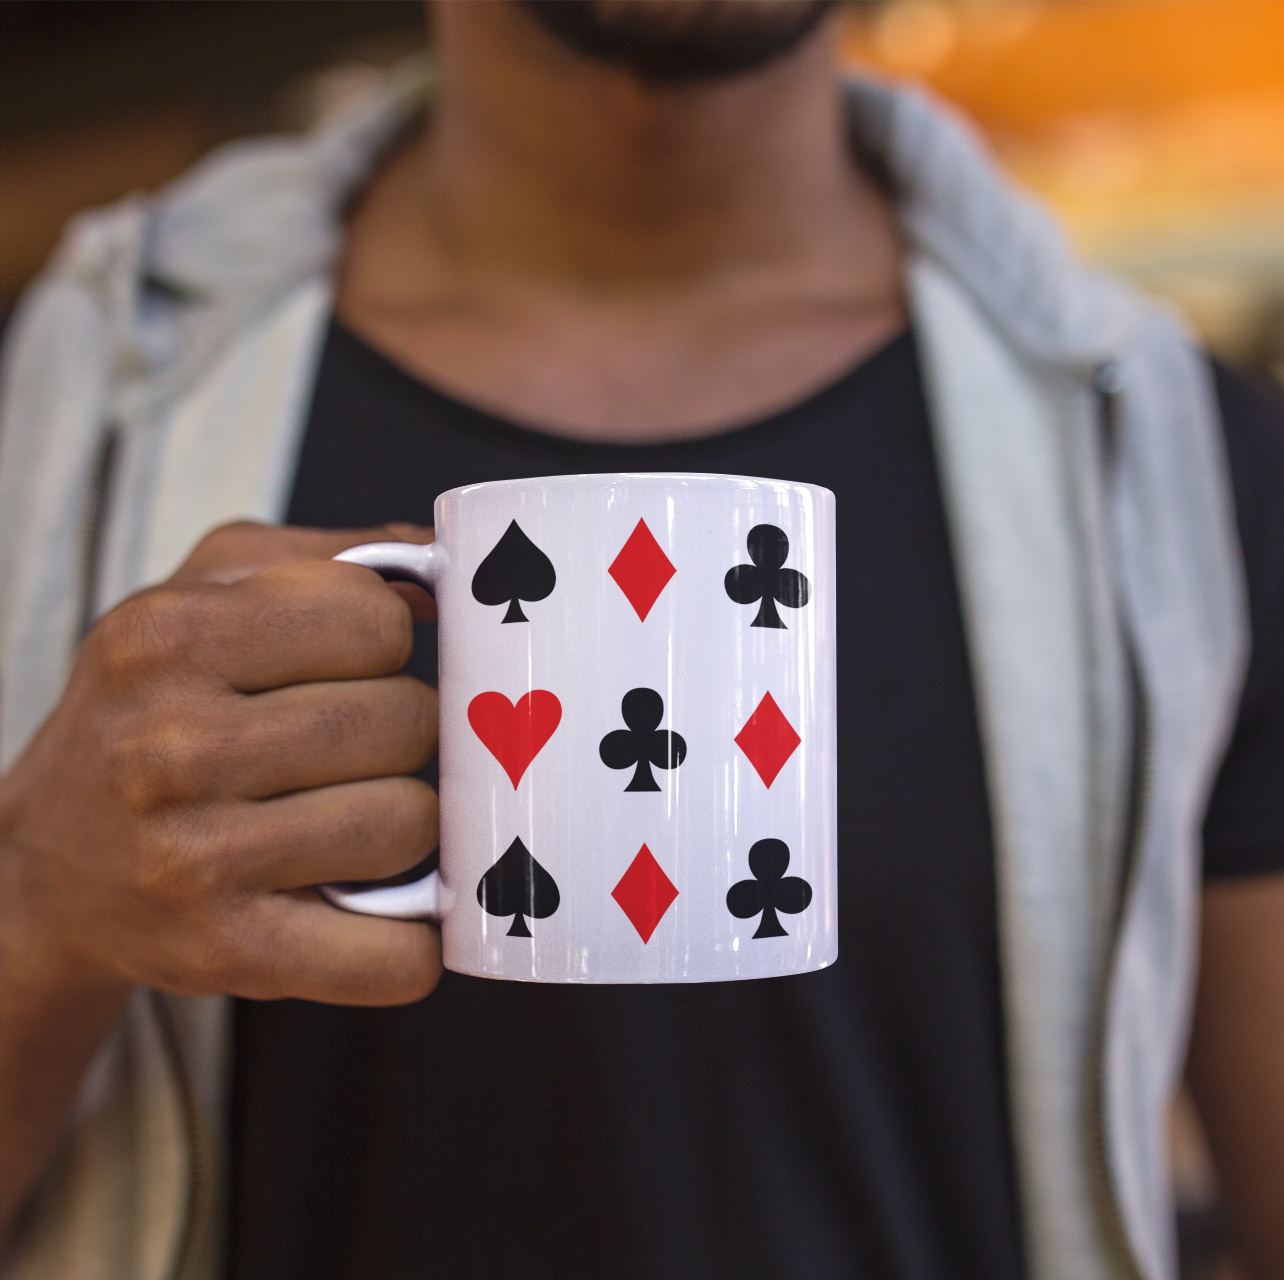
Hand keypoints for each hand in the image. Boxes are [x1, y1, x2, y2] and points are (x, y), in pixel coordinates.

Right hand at [0, 521, 442, 1006]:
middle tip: (357, 750)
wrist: (50, 864)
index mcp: (171, 637)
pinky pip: (392, 957)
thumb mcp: (203, 594)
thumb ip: (327, 559)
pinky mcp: (228, 954)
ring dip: (405, 823)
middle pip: (405, 722)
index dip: (385, 642)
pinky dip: (415, 942)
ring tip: (354, 817)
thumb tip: (444, 570)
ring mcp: (196, 859)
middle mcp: (172, 747)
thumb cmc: (153, 710)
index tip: (353, 665)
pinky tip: (388, 911)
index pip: (376, 619)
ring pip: (411, 824)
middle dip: (404, 732)